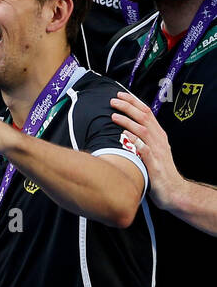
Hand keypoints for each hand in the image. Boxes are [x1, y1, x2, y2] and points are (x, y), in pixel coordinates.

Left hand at [111, 90, 185, 210]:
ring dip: (129, 122)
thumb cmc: (159, 170)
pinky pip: (145, 151)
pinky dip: (136, 142)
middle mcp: (159, 140)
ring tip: (114, 116)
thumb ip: (142, 138)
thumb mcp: (152, 150)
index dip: (134, 102)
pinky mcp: (154, 165)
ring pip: (143, 131)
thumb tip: (125, 128)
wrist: (173, 191)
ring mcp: (157, 152)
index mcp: (158, 135)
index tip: (120, 95)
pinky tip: (126, 136)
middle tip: (113, 100)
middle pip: (144, 118)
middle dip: (129, 107)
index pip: (147, 113)